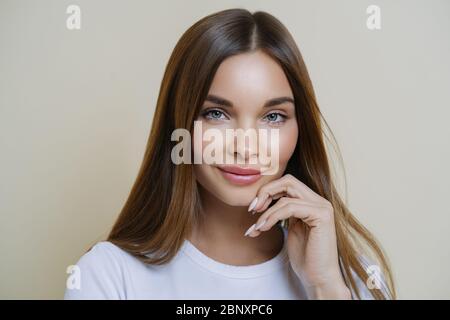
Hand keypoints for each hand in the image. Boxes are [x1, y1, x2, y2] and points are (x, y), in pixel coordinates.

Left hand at [245, 174, 350, 299]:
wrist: (318, 278)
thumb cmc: (304, 257)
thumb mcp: (291, 228)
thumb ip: (283, 212)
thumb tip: (262, 201)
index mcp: (312, 202)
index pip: (287, 183)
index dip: (268, 191)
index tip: (253, 208)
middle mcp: (319, 201)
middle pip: (288, 181)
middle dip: (266, 192)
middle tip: (252, 209)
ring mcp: (322, 207)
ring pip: (286, 195)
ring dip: (266, 211)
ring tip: (256, 227)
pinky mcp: (322, 216)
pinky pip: (291, 207)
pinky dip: (272, 216)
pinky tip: (263, 228)